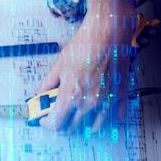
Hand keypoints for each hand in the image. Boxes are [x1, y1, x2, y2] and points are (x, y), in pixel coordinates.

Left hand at [36, 0, 135, 133]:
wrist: (107, 32)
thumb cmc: (84, 46)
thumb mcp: (58, 66)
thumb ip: (47, 85)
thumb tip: (39, 95)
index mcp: (71, 95)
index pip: (56, 124)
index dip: (46, 123)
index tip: (44, 119)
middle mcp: (89, 102)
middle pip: (72, 128)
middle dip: (61, 124)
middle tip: (56, 114)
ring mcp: (107, 101)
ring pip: (93, 128)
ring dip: (82, 125)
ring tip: (75, 114)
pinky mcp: (120, 96)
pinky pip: (115, 118)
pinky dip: (105, 119)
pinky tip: (98, 112)